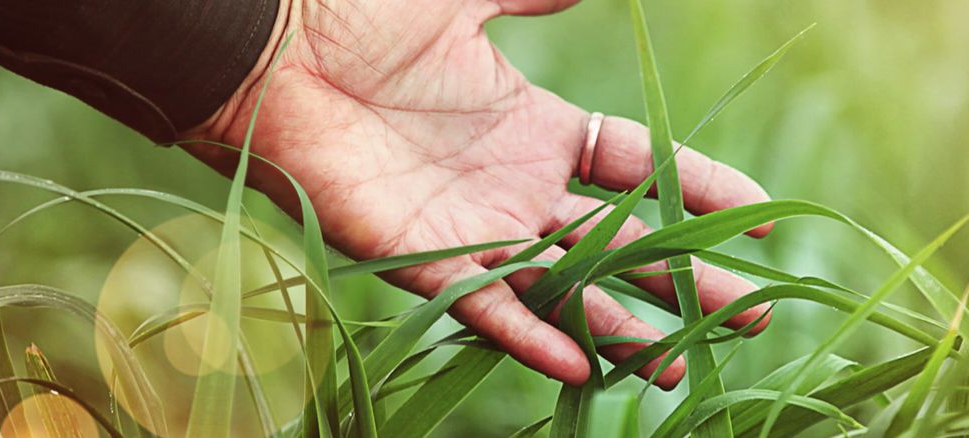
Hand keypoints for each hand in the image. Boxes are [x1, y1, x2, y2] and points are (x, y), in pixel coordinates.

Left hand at [185, 0, 772, 388]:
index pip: (636, 167)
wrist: (273, 52)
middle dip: (684, 277)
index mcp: (531, 128)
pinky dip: (530, 333)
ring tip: (684, 366)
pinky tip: (584, 365)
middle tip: (752, 312)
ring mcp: (470, 226)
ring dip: (624, 327)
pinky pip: (485, 302)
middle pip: (618, 240)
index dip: (697, 189)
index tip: (758, 216)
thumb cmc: (359, 19)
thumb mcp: (465, 1)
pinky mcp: (419, 255)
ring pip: (563, 285)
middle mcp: (511, 186)